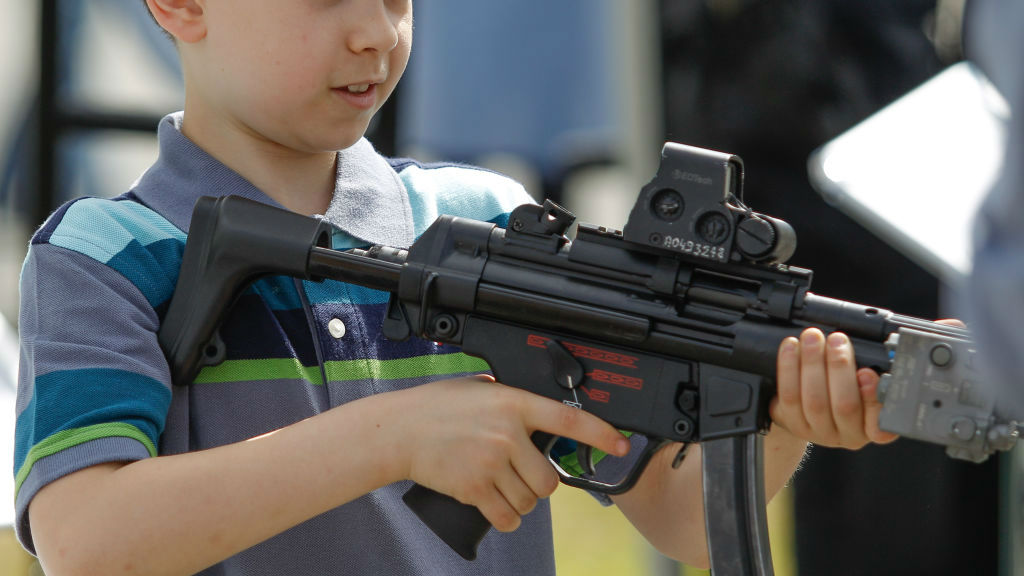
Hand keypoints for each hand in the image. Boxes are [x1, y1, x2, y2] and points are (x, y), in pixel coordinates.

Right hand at [396, 375, 629, 531]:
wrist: (399, 431)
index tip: (621, 444)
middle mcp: (507, 434)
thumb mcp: (479, 389)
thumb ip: (509, 400)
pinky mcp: (474, 488)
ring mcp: (492, 462)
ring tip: (501, 487)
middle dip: (540, 485)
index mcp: (513, 403)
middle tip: (522, 475)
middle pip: (549, 480)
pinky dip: (506, 519)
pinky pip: (507, 517)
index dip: (600, 433)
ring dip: (521, 502)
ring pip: (530, 501)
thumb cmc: (436, 407)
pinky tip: (496, 507)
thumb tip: (536, 410)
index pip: (568, 419)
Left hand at [769, 327, 896, 448]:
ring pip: (815, 400)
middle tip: (837, 340)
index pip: (880, 426)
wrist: (810, 406)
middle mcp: (847, 435)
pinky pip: (789, 396)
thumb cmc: (847, 388)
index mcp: (874, 429)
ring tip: (813, 338)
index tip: (866, 372)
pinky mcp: (793, 423)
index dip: (873, 398)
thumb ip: (873, 374)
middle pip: (844, 406)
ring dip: (812, 362)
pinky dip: (789, 367)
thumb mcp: (866, 383)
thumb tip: (872, 356)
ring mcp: (818, 432)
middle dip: (840, 367)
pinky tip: (791, 347)